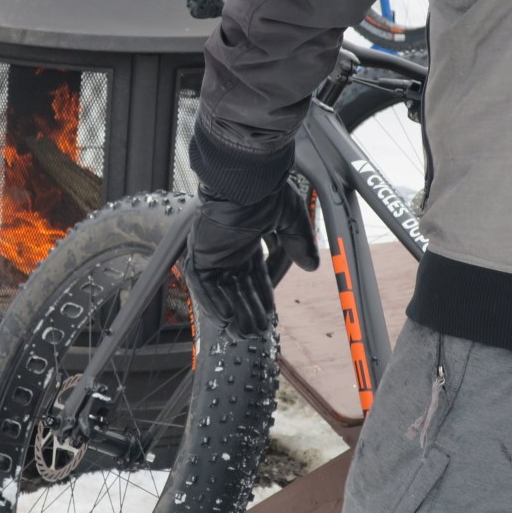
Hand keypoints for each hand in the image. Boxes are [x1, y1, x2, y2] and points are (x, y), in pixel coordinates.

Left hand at [184, 179, 319, 337]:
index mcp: (248, 236)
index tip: (270, 312)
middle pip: (238, 285)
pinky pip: (204, 285)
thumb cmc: (266, 190)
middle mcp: (229, 245)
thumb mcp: (292, 220)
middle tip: (258, 330)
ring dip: (233, 311)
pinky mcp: (200, 252)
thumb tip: (312, 265)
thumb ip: (299, 243)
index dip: (263, 293)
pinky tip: (227, 319)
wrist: (247, 179)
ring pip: (222, 289)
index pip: (255, 272)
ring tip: (244, 333)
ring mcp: (213, 249)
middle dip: (248, 309)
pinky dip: (214, 302)